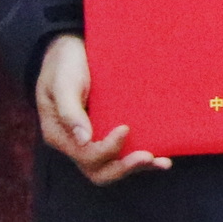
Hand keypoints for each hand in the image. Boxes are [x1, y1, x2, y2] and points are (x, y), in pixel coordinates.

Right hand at [33, 34, 171, 185]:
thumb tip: (84, 139)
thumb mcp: (62, 83)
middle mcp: (76, 143)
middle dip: (124, 167)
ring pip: (112, 166)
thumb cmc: (64, 65)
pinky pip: (122, 153)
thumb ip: (69, 111)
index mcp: (60, 135)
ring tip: (162, 162)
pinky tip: (162, 158)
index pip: (85, 155)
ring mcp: (92, 140)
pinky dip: (141, 159)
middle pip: (99, 171)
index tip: (125, 127)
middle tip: (148, 156)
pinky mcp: (107, 132)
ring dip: (137, 167)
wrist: (71, 50)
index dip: (107, 148)